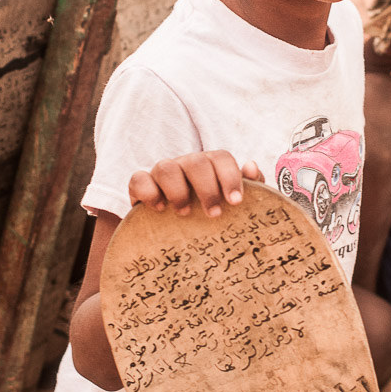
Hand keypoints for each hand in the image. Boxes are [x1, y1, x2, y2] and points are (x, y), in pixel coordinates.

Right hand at [129, 151, 263, 216]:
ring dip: (178, 191)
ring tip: (184, 213)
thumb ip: (248, 187)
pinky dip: (149, 192)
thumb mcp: (230, 204)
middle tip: (214, 214)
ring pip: (166, 167)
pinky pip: (138, 179)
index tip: (236, 202)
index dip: (230, 177)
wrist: (172, 233)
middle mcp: (185, 164)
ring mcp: (161, 173)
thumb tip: (252, 166)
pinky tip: (160, 209)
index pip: (221, 158)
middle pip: (196, 162)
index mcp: (210, 165)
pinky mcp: (140, 185)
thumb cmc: (208, 214)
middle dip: (207, 188)